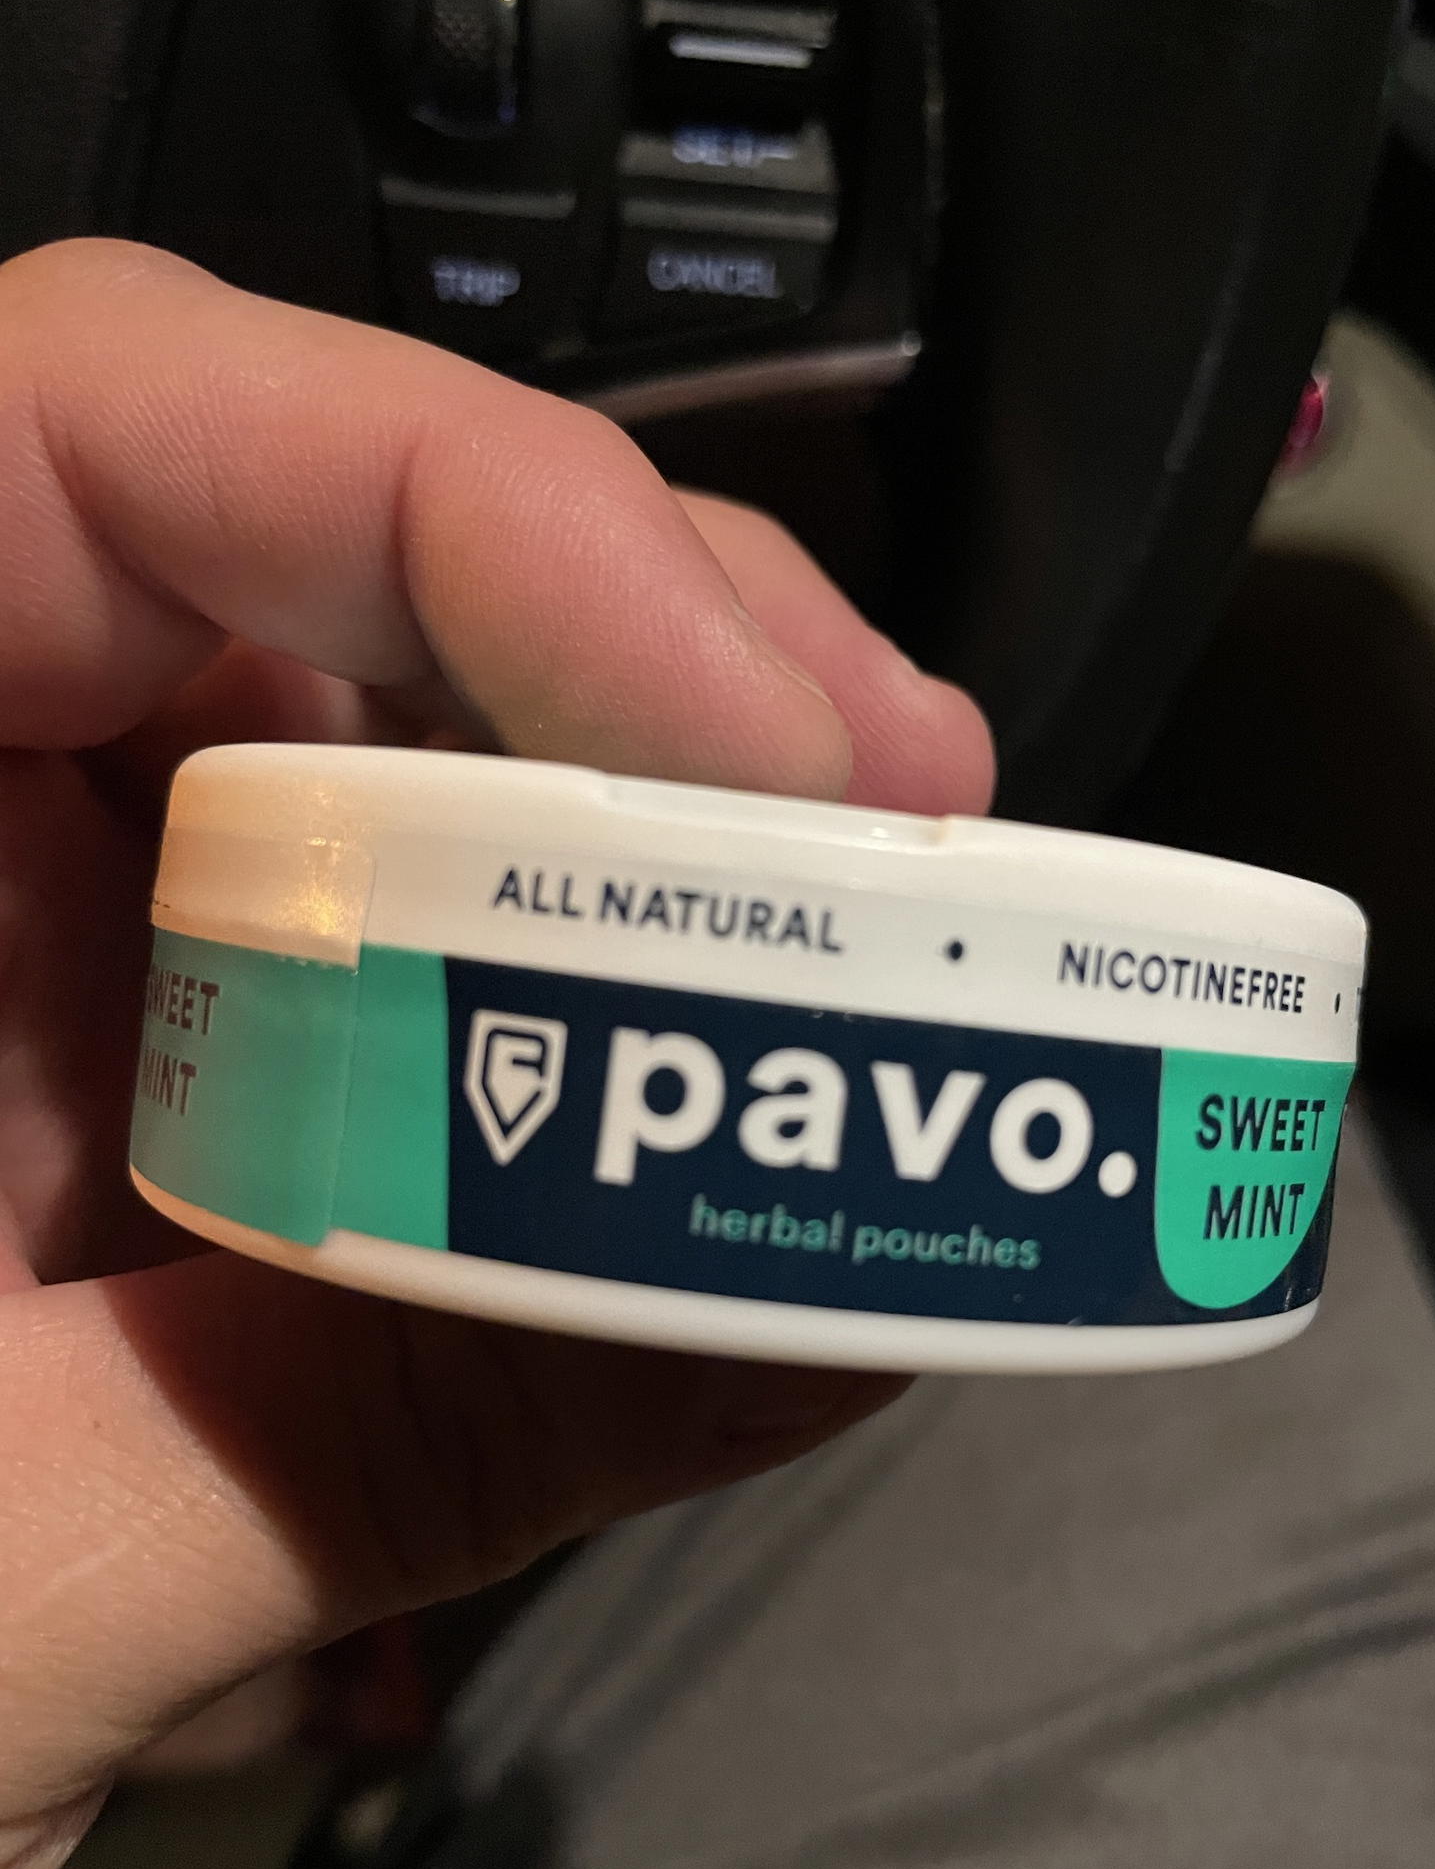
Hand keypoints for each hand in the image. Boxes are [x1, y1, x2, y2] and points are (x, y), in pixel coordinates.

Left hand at [0, 241, 992, 1868]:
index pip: (82, 431)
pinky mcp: (131, 1034)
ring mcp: (34, 913)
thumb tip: (823, 1327)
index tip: (770, 740)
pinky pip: (391, 916)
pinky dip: (578, 966)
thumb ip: (378, 1438)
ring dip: (652, 798)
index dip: (455, 497)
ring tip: (878, 932)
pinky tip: (723, 1055)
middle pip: (301, 540)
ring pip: (379, 710)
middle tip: (913, 821)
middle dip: (647, 639)